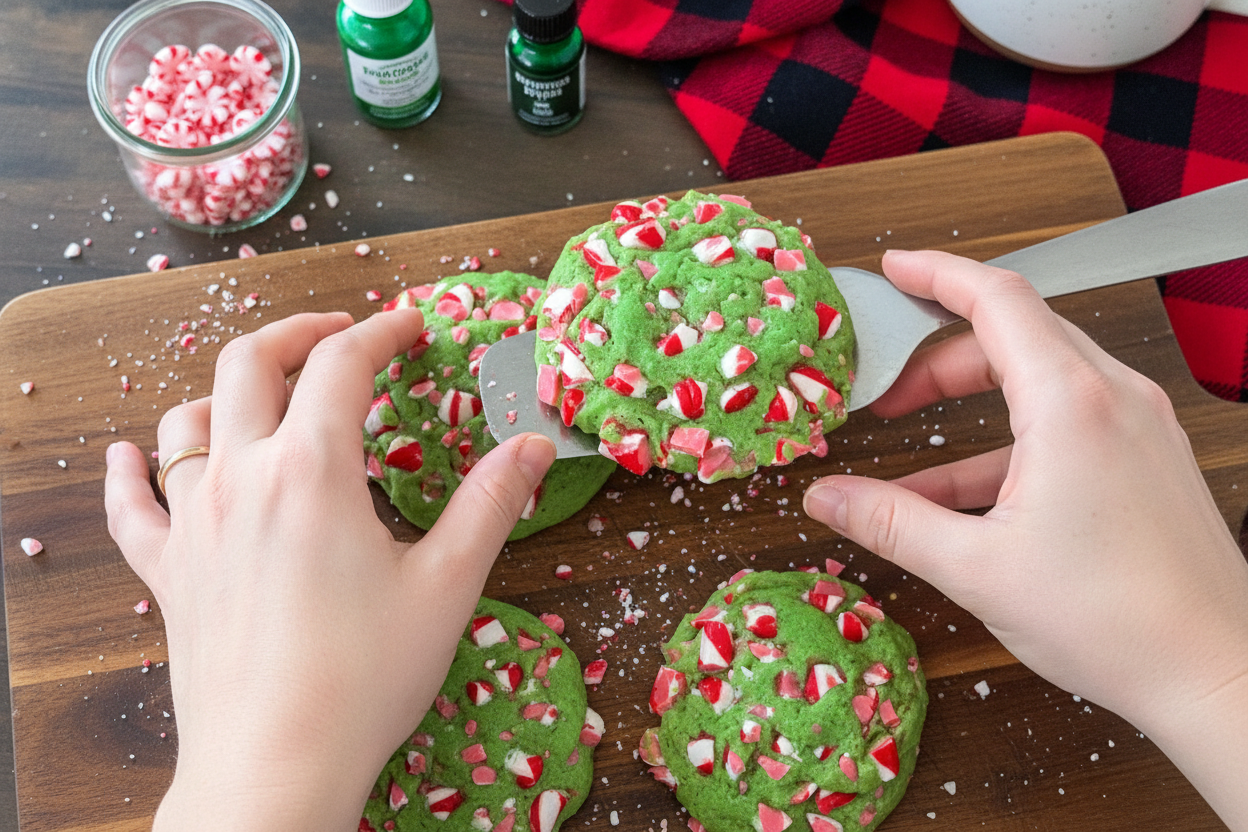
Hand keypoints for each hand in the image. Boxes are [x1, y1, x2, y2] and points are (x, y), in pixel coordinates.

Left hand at [103, 310, 555, 830]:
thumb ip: (491, 503)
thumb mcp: (446, 585)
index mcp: (313, 471)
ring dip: (226, 390)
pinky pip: (132, 505)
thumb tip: (535, 446)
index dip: (382, 332)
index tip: (410, 325)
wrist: (275, 765)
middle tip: (341, 333)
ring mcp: (194, 523)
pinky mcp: (167, 571)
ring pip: (189, 421)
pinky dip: (129, 469)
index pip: (343, 365)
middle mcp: (243, 478)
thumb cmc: (365, 678)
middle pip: (249, 364)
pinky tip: (129, 453)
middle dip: (298, 332)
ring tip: (265, 391)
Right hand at [803, 250, 1247, 827]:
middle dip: (939, 359)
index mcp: (1070, 405)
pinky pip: (1068, 425)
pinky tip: (967, 498)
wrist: (1215, 674)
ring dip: (973, 407)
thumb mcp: (976, 568)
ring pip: (1041, 382)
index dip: (937, 274)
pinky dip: (1010, 445)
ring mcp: (1139, 427)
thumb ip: (890, 521)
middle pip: (1014, 337)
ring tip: (915, 455)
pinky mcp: (1148, 459)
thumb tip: (827, 497)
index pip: (997, 299)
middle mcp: (1114, 399)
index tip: (895, 269)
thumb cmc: (1115, 621)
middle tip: (887, 393)